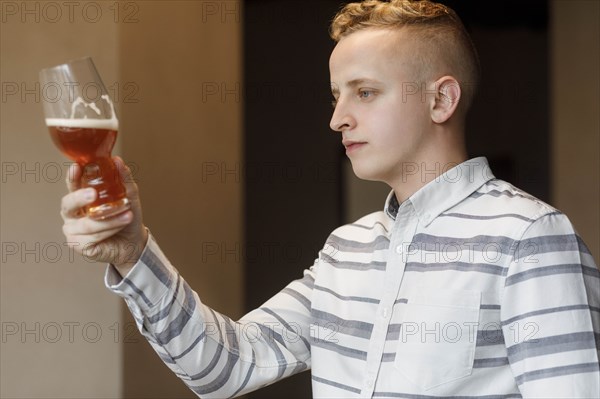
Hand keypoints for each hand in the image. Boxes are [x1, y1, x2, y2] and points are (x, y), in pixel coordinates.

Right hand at [60, 156, 147, 276]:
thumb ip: (123, 179)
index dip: (72, 177)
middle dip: (80, 198)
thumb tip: (118, 161)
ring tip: (128, 215)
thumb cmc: (127, 217)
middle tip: (93, 194)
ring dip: (109, 219)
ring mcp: (73, 230)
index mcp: (80, 198)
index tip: (77, 167)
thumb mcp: (129, 196)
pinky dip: (110, 230)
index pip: (72, 185)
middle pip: (68, 204)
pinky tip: (121, 226)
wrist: (134, 241)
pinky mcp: (79, 245)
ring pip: (87, 223)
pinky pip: (92, 237)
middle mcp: (72, 214)